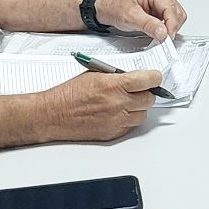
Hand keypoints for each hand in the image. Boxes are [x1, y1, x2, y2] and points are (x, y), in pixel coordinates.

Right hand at [40, 70, 160, 141]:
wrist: (54, 114)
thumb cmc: (69, 94)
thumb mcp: (94, 74)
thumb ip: (116, 75)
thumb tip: (132, 76)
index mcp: (115, 85)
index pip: (149, 80)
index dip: (154, 77)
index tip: (154, 77)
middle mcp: (119, 104)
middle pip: (150, 98)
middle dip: (146, 92)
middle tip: (139, 89)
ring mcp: (117, 121)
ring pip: (143, 114)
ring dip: (138, 107)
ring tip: (126, 102)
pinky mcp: (114, 133)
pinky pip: (131, 126)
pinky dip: (128, 119)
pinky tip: (117, 113)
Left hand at [93, 0, 187, 39]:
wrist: (109, 8)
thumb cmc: (116, 7)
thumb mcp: (130, 17)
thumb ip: (148, 24)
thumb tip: (163, 32)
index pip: (171, 9)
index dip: (171, 25)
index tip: (167, 37)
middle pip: (177, 12)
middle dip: (172, 27)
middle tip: (164, 39)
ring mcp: (163, 0)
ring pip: (177, 16)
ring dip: (170, 28)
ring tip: (159, 34)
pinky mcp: (162, 7)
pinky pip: (172, 19)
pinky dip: (168, 27)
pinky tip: (159, 31)